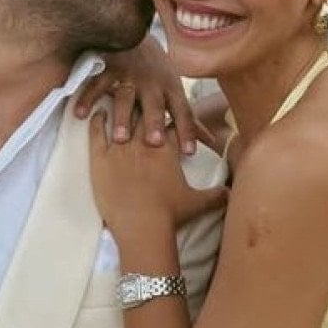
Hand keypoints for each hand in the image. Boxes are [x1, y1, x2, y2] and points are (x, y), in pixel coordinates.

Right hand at [74, 35, 209, 153]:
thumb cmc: (159, 73)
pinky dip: (88, 98)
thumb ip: (189, 119)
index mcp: (172, 88)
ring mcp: (130, 74)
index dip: (187, 131)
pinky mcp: (109, 67)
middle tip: (153, 144)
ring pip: (126, 96)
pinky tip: (80, 114)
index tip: (189, 152)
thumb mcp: (175, 91)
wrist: (136, 35)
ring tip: (119, 139)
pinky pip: (97, 84)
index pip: (182, 112)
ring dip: (123, 117)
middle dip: (154, 122)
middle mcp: (153, 82)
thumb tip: (211, 141)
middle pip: (155, 104)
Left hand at [89, 110, 226, 241]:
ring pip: (121, 118)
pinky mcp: (100, 159)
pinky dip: (97, 121)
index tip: (169, 116)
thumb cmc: (170, 215)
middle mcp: (144, 142)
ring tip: (118, 99)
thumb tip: (231, 194)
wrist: (143, 228)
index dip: (172, 119)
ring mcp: (121, 149)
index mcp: (167, 148)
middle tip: (142, 101)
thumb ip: (216, 195)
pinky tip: (97, 114)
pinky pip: (97, 133)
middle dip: (145, 107)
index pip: (171, 123)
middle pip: (145, 114)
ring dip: (121, 108)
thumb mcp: (198, 203)